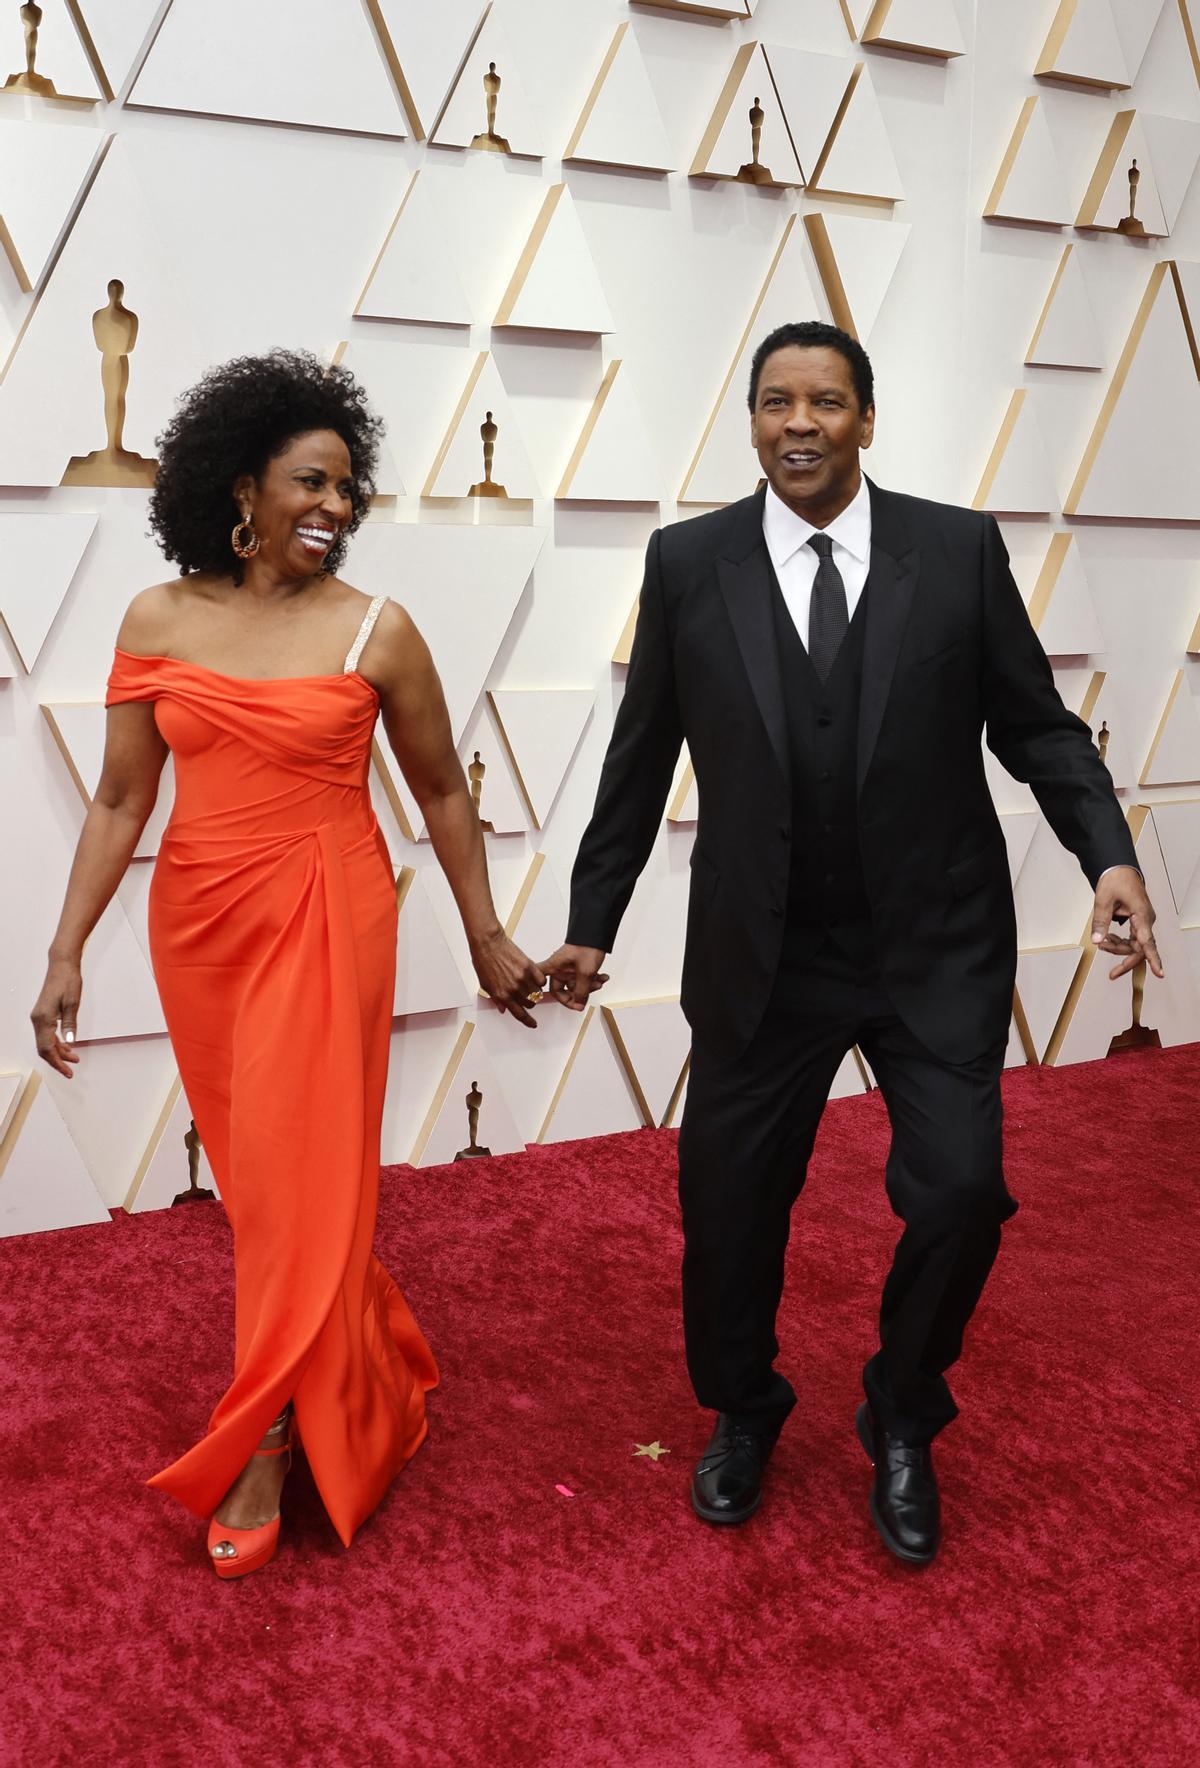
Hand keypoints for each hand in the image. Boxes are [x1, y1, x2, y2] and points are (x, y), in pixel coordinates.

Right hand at [31, 957, 82, 1077]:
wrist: (61, 965)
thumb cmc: (67, 980)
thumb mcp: (73, 1003)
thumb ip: (70, 1023)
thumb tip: (70, 1042)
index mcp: (43, 1019)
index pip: (47, 1049)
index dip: (57, 1062)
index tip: (68, 1071)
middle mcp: (37, 1019)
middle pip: (44, 1048)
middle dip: (58, 1060)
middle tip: (72, 1068)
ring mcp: (38, 1017)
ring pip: (45, 1042)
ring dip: (58, 1051)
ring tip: (73, 1057)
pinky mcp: (42, 1014)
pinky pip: (46, 1034)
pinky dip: (56, 1042)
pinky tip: (67, 1045)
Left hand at [470, 929, 546, 1029]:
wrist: (488, 943)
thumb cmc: (484, 960)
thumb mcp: (485, 984)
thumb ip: (496, 998)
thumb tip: (503, 1009)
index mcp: (502, 995)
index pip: (519, 1014)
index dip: (527, 1021)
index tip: (532, 1023)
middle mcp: (513, 989)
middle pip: (530, 1004)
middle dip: (528, 1002)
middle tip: (525, 995)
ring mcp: (522, 978)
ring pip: (537, 993)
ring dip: (535, 992)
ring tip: (529, 985)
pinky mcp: (529, 967)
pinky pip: (541, 980)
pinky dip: (540, 981)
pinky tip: (534, 978)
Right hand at [540, 944, 608, 1010]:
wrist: (598, 932)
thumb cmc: (587, 945)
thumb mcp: (585, 972)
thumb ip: (582, 991)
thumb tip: (579, 1005)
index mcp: (554, 967)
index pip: (544, 985)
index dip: (550, 995)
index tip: (564, 1000)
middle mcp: (559, 968)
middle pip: (564, 989)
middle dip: (579, 993)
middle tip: (587, 994)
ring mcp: (568, 967)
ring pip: (576, 985)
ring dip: (589, 986)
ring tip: (599, 981)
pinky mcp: (578, 965)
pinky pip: (583, 978)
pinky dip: (593, 979)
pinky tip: (602, 977)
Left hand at [1091, 867, 1162, 980]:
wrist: (1118, 869)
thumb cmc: (1115, 880)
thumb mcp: (1103, 900)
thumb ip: (1100, 922)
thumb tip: (1097, 939)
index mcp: (1141, 915)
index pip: (1147, 941)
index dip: (1153, 959)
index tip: (1159, 973)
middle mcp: (1145, 921)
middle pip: (1140, 949)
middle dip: (1125, 960)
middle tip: (1112, 974)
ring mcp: (1143, 922)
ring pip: (1134, 945)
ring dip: (1118, 948)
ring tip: (1102, 942)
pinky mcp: (1138, 922)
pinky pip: (1131, 939)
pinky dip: (1119, 942)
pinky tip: (1107, 939)